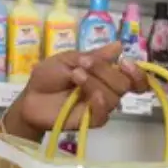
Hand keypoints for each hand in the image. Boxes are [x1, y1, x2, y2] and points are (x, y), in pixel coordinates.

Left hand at [4, 42, 149, 138]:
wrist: (30, 97)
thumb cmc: (48, 76)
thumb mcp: (70, 58)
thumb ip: (95, 55)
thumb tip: (119, 46)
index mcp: (105, 76)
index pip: (133, 78)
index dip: (136, 72)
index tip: (126, 62)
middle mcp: (107, 92)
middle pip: (124, 84)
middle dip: (105, 71)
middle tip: (84, 64)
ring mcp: (99, 108)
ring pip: (114, 97)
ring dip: (95, 83)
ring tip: (75, 75)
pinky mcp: (89, 121)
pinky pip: (104, 115)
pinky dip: (100, 103)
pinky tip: (92, 95)